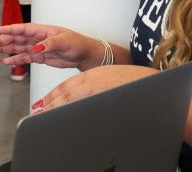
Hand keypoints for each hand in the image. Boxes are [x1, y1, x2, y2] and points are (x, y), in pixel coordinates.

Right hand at [0, 23, 103, 69]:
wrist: (84, 54)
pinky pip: (23, 57)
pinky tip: (3, 60)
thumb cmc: (77, 43)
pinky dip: (13, 59)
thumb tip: (36, 47)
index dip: (10, 29)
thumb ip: (49, 44)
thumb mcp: (65, 42)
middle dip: (1, 40)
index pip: (23, 29)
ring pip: (17, 47)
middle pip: (16, 38)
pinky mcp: (39, 57)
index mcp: (43, 30)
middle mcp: (37, 37)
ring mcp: (37, 47)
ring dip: (4, 48)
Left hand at [34, 65, 157, 111]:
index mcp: (93, 75)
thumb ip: (96, 90)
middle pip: (65, 91)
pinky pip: (82, 104)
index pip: (68, 85)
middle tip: (36, 110)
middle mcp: (92, 79)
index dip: (53, 95)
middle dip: (49, 102)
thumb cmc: (135, 84)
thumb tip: (85, 102)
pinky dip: (70, 110)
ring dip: (55, 107)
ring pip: (70, 98)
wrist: (155, 84)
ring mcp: (97, 88)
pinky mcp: (102, 95)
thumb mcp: (110, 82)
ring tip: (42, 115)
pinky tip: (62, 117)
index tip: (42, 102)